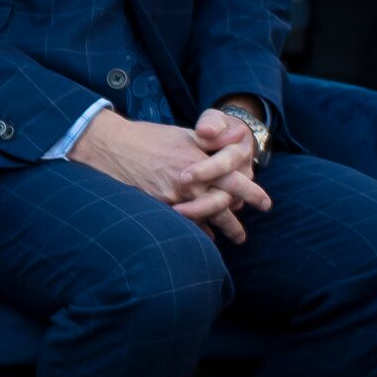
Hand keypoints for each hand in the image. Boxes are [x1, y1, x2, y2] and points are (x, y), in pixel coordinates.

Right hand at [68, 110, 270, 243]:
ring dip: (216, 232)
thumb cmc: (148, 137)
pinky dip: (193, 232)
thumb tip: (240, 135)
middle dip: (234, 224)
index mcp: (199, 161)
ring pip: (202, 219)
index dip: (251, 193)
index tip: (265, 203)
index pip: (234, 180)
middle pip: (221, 208)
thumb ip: (213, 138)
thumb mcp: (184, 133)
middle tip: (243, 238)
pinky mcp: (156, 205)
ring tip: (223, 243)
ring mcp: (172, 197)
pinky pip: (181, 224)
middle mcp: (189, 182)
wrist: (112, 146)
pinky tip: (200, 238)